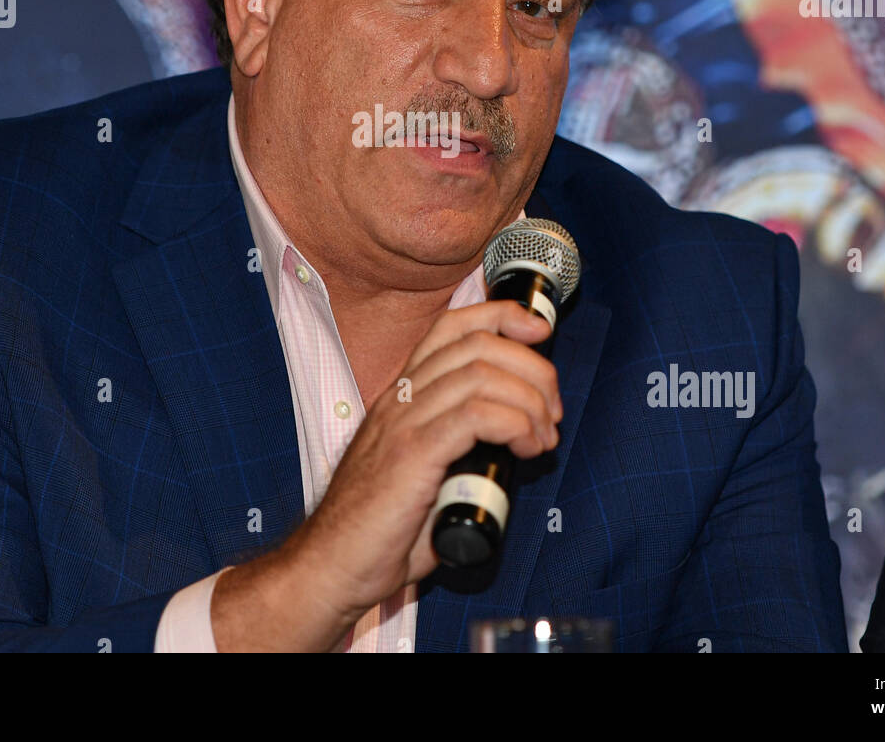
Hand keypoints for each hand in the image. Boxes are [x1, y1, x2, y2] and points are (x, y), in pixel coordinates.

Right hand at [288, 299, 561, 634]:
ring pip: (480, 374)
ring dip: (529, 400)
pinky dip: (514, 424)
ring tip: (543, 436)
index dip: (501, 317)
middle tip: (551, 409)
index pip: (451, 327)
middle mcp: (399, 398)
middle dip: (531, 367)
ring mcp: (402, 423)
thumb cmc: (378, 530)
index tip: (539, 332)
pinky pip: (474, 416)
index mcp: (401, 396)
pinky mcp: (411, 455)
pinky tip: (525, 447)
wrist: (332, 567)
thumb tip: (509, 446)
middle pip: (477, 343)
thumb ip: (459, 448)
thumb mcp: (423, 471)